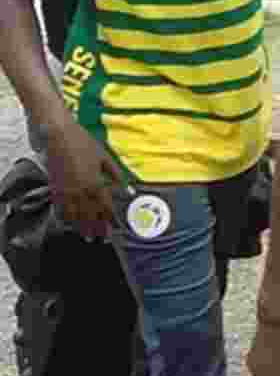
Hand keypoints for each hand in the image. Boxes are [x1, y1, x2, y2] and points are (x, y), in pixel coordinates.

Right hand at [47, 123, 123, 238]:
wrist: (58, 135)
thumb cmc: (84, 143)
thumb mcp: (105, 158)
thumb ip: (117, 175)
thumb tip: (130, 190)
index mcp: (97, 184)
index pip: (105, 208)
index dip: (109, 221)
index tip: (113, 231)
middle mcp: (82, 191)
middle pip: (91, 216)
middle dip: (96, 229)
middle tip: (100, 240)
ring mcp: (67, 191)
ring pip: (75, 216)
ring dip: (81, 228)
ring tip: (87, 238)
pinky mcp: (55, 189)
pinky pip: (60, 209)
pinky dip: (65, 218)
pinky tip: (69, 224)